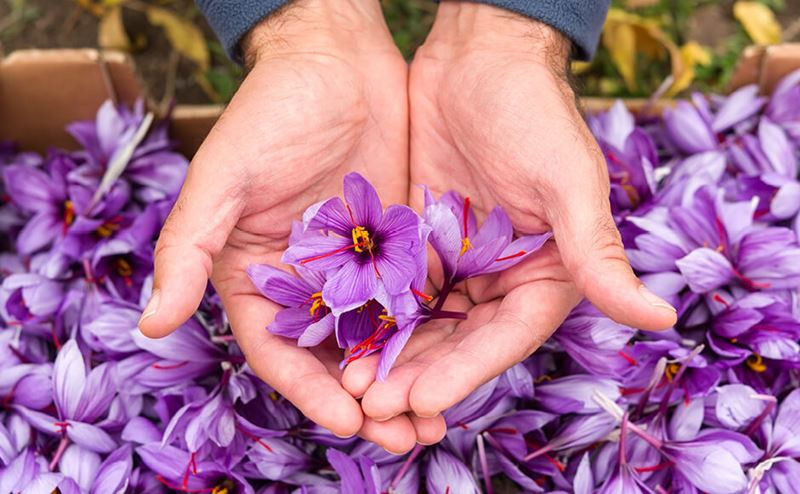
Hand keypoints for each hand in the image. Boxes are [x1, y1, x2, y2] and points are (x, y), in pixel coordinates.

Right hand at [138, 0, 440, 452]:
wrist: (337, 62)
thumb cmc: (270, 114)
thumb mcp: (224, 178)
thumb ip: (189, 247)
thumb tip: (151, 323)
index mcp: (257, 279)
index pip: (282, 354)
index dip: (311, 394)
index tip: (349, 423)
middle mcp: (308, 286)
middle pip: (337, 361)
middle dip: (369, 403)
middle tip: (407, 438)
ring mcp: (357, 271)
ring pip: (382, 341)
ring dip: (407, 381)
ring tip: (438, 420)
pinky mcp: (400, 250)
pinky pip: (418, 302)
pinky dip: (433, 337)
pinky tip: (460, 360)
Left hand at [343, 1, 676, 421]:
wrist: (477, 56)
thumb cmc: (533, 110)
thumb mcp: (567, 181)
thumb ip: (598, 253)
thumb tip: (660, 318)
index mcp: (547, 272)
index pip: (506, 336)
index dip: (467, 371)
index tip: (424, 399)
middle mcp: (502, 276)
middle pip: (459, 341)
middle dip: (419, 375)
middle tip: (372, 408)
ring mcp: (458, 260)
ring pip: (424, 323)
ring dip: (391, 356)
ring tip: (351, 388)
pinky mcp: (420, 241)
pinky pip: (396, 288)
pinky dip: (374, 316)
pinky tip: (344, 339)